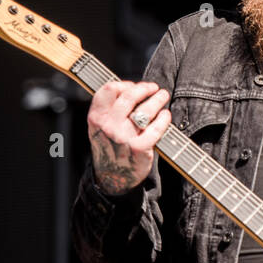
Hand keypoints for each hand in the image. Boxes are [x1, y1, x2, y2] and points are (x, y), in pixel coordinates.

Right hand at [87, 80, 170, 195]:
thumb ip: (108, 109)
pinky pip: (156, 127)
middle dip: (145, 88)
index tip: (134, 86)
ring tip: (162, 96)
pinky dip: (164, 119)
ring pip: (145, 110)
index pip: (109, 90)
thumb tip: (130, 89)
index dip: (125, 84)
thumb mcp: (99, 128)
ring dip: (157, 99)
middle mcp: (109, 126)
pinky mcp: (140, 148)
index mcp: (96, 118)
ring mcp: (124, 137)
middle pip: (130, 96)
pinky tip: (166, 116)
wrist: (111, 178)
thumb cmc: (109, 147)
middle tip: (154, 88)